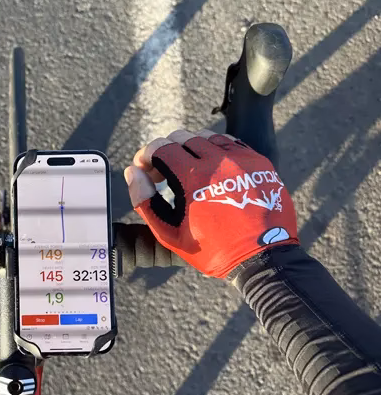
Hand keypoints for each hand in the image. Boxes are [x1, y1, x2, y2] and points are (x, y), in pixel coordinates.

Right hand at [124, 129, 298, 278]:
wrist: (262, 258)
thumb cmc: (212, 249)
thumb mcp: (170, 233)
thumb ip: (145, 201)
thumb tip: (132, 172)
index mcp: (193, 177)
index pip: (160, 147)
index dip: (145, 155)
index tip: (144, 168)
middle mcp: (217, 160)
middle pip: (181, 137)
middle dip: (165, 151)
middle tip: (163, 174)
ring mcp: (241, 158)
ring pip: (206, 136)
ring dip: (190, 148)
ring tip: (187, 170)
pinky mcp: (258, 161)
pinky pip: (230, 142)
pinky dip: (214, 149)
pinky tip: (211, 168)